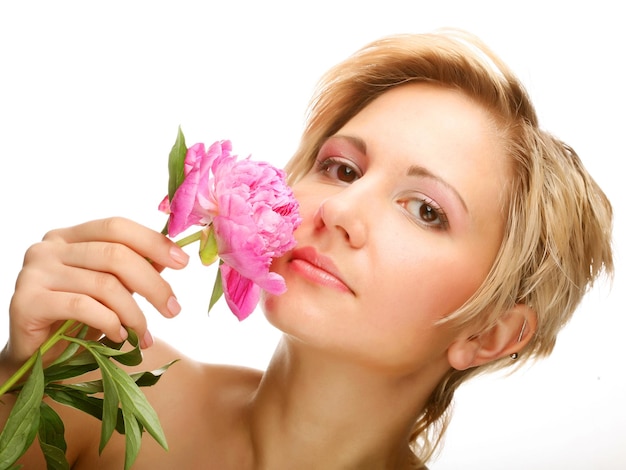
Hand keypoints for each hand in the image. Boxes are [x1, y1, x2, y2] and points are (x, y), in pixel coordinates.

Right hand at [5, 217, 188, 364]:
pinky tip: (119, 337)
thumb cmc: (76, 320)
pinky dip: (109, 323)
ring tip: (144, 335)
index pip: (116, 227)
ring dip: (134, 313)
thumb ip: (133, 270)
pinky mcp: (26, 301)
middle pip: (115, 255)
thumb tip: (172, 256)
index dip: (153, 242)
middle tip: (174, 309)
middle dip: (153, 284)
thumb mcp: (110, 290)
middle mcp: (48, 248)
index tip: (183, 262)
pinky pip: (82, 306)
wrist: (35, 358)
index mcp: (69, 237)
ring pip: (103, 284)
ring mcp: (33, 272)